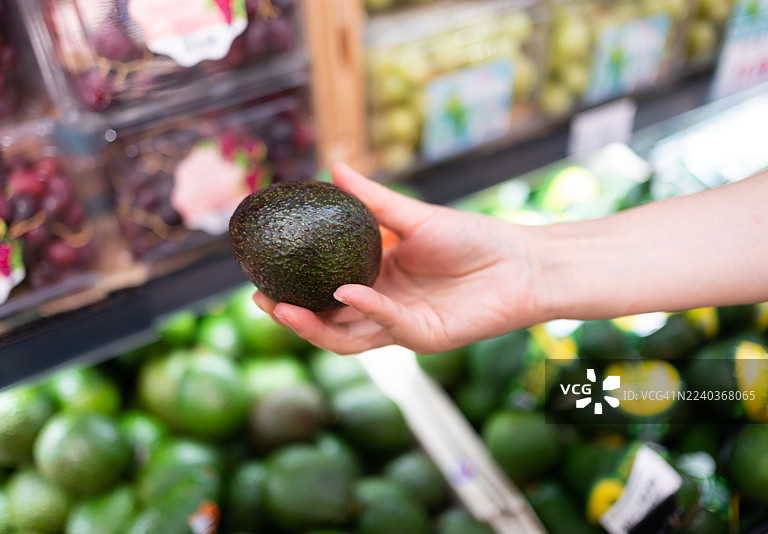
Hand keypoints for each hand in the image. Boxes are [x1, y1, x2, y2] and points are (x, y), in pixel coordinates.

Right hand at [253, 163, 549, 354]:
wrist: (522, 262)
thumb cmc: (473, 238)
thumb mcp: (414, 216)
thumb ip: (373, 200)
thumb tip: (334, 165)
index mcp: (376, 278)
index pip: (324, 290)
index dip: (292, 287)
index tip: (260, 272)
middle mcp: (383, 306)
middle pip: (328, 320)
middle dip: (292, 316)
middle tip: (261, 299)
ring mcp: (402, 326)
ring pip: (349, 337)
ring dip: (315, 326)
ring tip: (283, 309)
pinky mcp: (425, 338)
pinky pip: (389, 326)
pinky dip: (367, 309)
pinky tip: (347, 292)